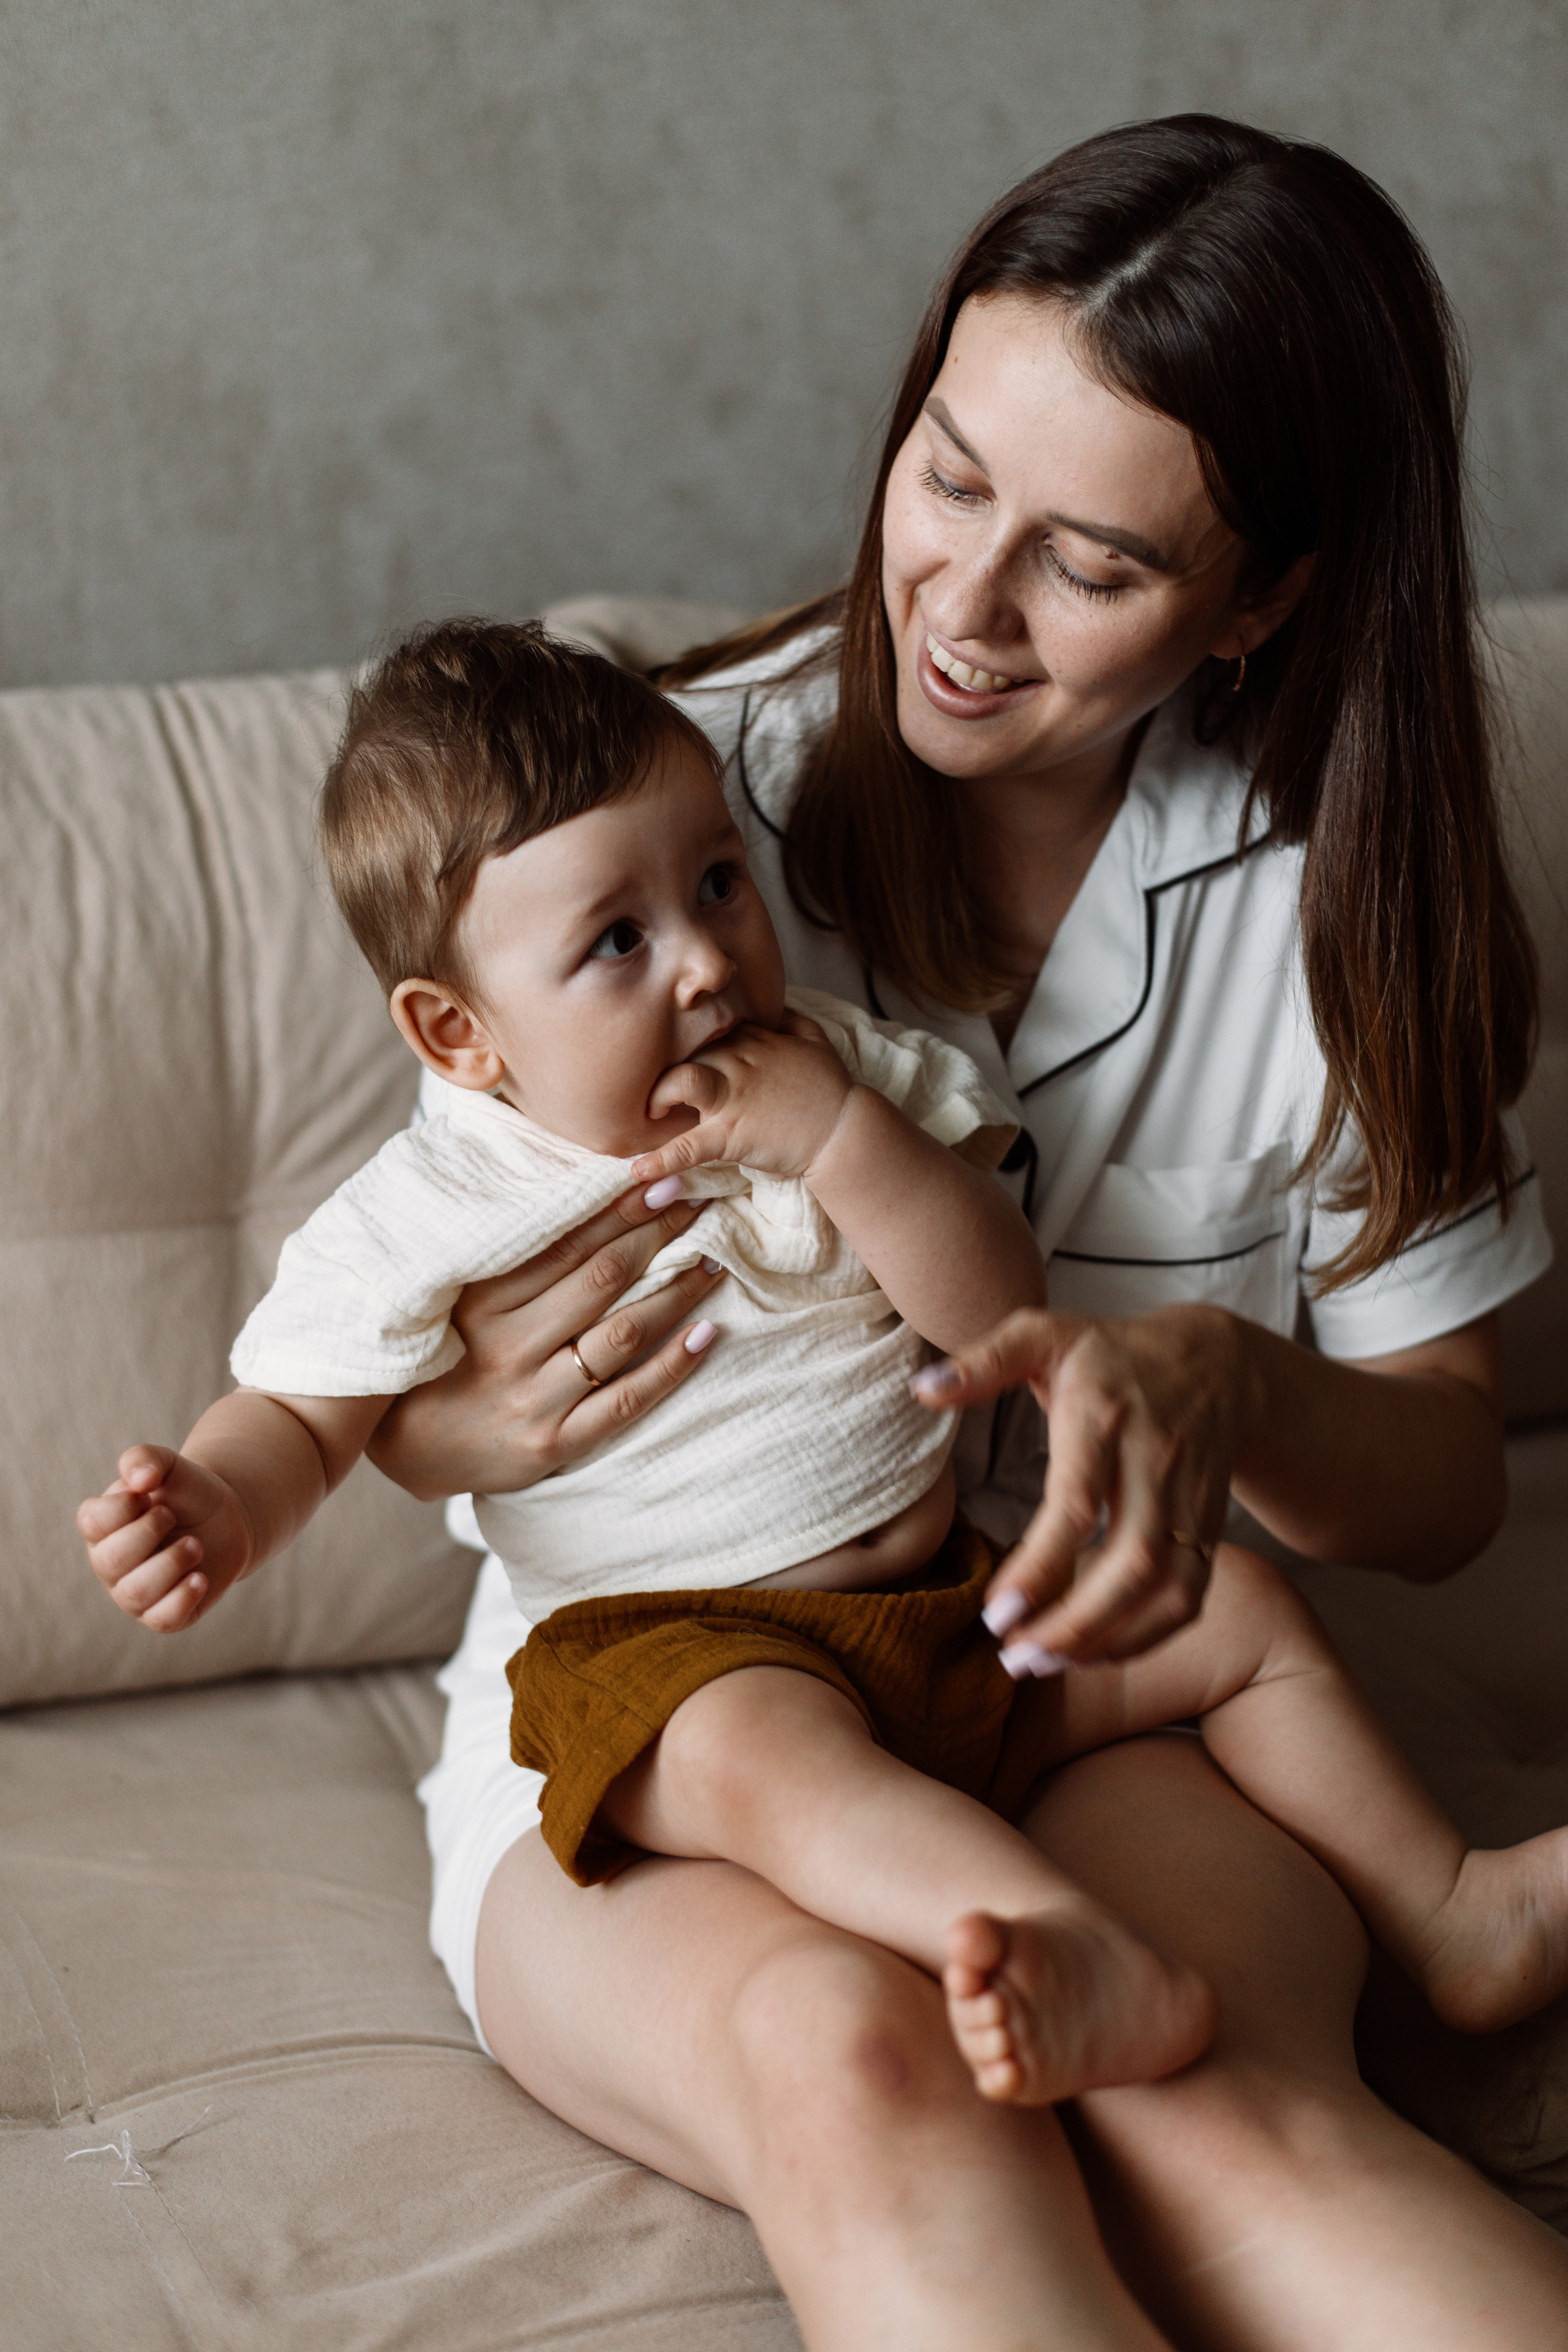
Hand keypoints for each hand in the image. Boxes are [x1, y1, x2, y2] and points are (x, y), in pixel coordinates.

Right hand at [77, 1445, 254, 1632]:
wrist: (226, 1521)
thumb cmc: (186, 1493)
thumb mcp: (169, 1465)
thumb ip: (146, 1459)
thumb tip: (140, 1479)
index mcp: (100, 1526)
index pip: (93, 1522)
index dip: (125, 1506)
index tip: (150, 1493)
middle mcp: (109, 1563)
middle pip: (112, 1561)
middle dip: (150, 1533)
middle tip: (173, 1516)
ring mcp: (132, 1593)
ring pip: (136, 1593)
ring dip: (171, 1563)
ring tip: (195, 1545)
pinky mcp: (163, 1614)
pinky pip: (162, 1620)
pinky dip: (183, 1598)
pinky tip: (200, 1577)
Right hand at [367, 1184, 724, 1500]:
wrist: (409, 1450)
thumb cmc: (446, 1356)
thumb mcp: (461, 1300)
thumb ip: (511, 1257)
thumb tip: (576, 1195)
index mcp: (481, 1301)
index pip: (567, 1243)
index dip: (620, 1209)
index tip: (661, 1179)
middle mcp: (508, 1345)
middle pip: (602, 1278)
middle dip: (658, 1235)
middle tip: (701, 1205)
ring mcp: (533, 1397)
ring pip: (623, 1334)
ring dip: (676, 1292)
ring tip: (712, 1263)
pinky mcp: (555, 1443)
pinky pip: (628, 1401)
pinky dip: (672, 1366)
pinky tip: (705, 1334)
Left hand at [632, 1014, 853, 1187]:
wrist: (845, 1130)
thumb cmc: (831, 1089)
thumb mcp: (816, 1040)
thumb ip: (792, 1018)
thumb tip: (776, 1005)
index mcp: (753, 1040)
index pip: (706, 1028)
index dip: (688, 1040)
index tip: (676, 1052)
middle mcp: (738, 1061)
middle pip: (685, 1049)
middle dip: (664, 1065)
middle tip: (657, 1087)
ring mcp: (733, 1096)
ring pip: (680, 1079)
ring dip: (657, 1095)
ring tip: (649, 1112)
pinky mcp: (731, 1134)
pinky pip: (688, 1146)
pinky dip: (660, 1160)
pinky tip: (638, 1170)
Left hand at [913, 1305, 1245, 1665]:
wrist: (1218, 1365)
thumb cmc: (1110, 1353)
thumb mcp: (1046, 1334)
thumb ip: (985, 1360)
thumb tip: (921, 1388)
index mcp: (1105, 1416)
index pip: (1077, 1504)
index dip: (1040, 1566)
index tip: (996, 1615)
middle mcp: (1155, 1462)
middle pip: (1134, 1562)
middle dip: (1077, 1625)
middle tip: (1016, 1659)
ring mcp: (1190, 1500)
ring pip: (1170, 1589)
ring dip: (1112, 1641)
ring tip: (1046, 1664)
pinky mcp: (1210, 1529)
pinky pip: (1189, 1597)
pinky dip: (1146, 1636)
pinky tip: (1094, 1651)